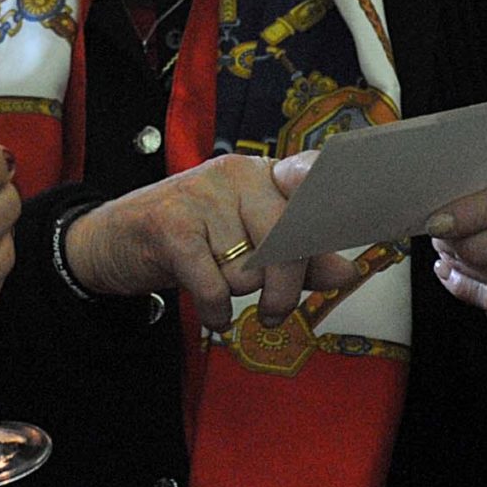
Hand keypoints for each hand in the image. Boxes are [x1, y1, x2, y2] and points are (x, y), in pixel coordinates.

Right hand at [63, 152, 358, 329]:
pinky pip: (215, 286)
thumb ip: (299, 256)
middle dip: (285, 290)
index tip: (378, 197)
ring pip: (250, 270)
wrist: (108, 241)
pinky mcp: (170, 223)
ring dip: (238, 298)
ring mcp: (201, 194)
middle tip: (276, 314)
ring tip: (219, 289)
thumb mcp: (245, 244)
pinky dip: (215, 312)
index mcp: (260, 173)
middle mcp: (235, 173)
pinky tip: (210, 314)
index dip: (341, 184)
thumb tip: (347, 272)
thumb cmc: (188, 241)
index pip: (310, 175)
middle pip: (288, 239)